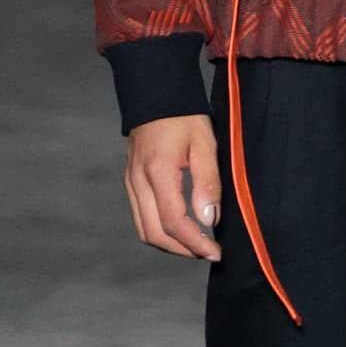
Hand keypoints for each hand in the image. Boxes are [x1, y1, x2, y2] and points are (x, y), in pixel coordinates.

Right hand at [123, 115, 222, 257]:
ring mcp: (131, 182)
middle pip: (154, 234)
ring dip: (169, 244)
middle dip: (182, 250)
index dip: (194, 243)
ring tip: (196, 245)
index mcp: (158, 172)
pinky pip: (141, 217)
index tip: (215, 252)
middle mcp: (138, 182)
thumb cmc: (183, 116)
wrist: (155, 94)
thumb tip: (208, 220)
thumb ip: (207, 183)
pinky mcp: (130, 181)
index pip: (173, 222)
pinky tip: (180, 229)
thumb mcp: (204, 144)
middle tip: (208, 252)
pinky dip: (160, 230)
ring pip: (144, 229)